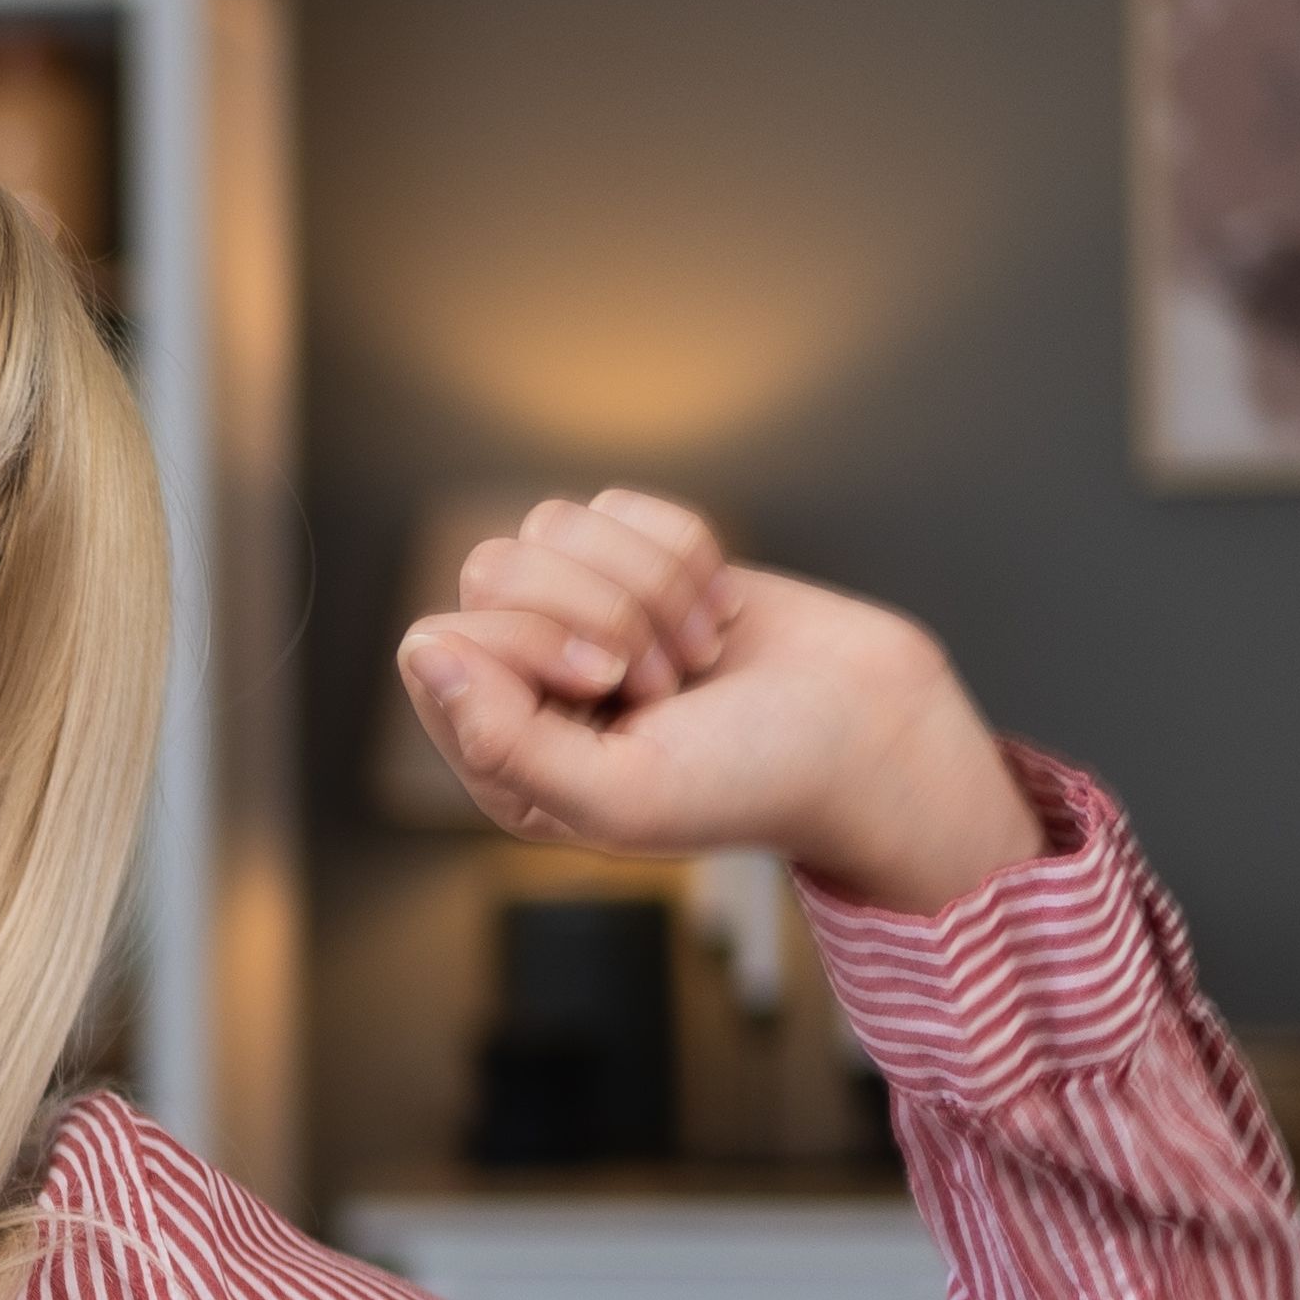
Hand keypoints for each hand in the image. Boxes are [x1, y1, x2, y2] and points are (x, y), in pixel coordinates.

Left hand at [396, 491, 1042, 913]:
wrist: (873, 734)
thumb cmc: (752, 778)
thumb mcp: (619, 794)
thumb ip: (501, 741)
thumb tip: (425, 650)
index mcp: (500, 755)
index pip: (443, 643)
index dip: (531, 647)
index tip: (612, 689)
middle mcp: (527, 683)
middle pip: (493, 569)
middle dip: (601, 611)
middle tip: (667, 679)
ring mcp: (580, 615)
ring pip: (554, 526)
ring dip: (651, 585)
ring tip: (697, 655)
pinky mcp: (639, 563)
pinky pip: (620, 505)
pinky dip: (687, 551)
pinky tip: (719, 618)